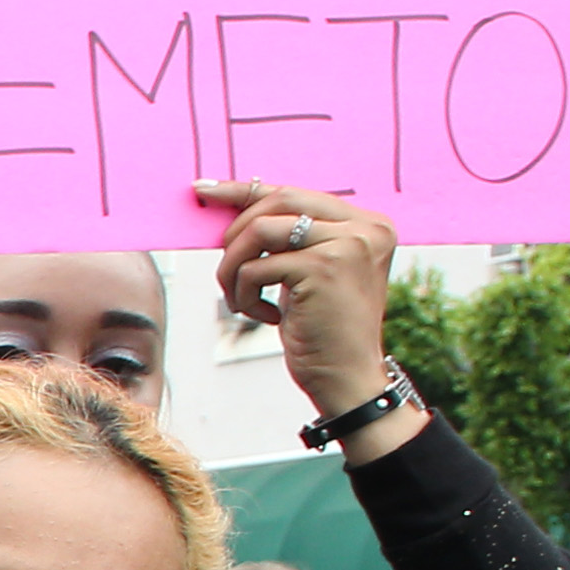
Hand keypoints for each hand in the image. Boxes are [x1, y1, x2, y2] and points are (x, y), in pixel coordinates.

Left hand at [194, 182, 421, 458]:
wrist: (347, 378)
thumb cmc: (322, 332)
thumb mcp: (308, 276)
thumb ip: (289, 243)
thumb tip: (232, 216)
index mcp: (365, 223)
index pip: (295, 192)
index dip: (244, 191)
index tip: (204, 191)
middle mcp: (364, 226)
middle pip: (278, 199)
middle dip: (236, 232)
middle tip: (227, 270)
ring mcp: (348, 243)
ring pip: (260, 231)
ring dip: (233, 268)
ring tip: (240, 300)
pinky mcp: (325, 266)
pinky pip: (257, 268)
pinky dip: (245, 294)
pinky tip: (267, 317)